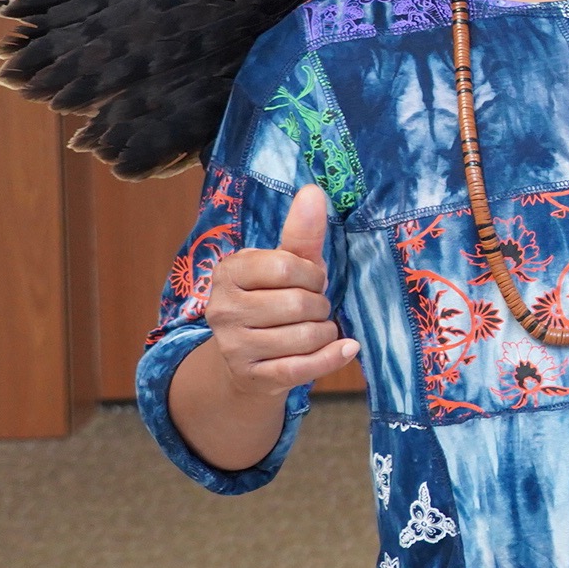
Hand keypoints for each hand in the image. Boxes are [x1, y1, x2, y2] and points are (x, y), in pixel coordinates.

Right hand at [200, 184, 357, 398]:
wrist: (248, 361)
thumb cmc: (274, 301)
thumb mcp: (286, 266)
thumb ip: (300, 233)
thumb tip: (314, 191)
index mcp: (228, 273)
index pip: (286, 266)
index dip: (312, 274)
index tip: (312, 280)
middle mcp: (221, 310)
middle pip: (298, 304)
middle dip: (320, 306)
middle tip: (314, 308)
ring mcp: (233, 347)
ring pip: (305, 337)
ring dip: (325, 332)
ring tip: (316, 328)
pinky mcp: (251, 377)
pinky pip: (302, 368)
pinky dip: (333, 357)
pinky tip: (347, 348)